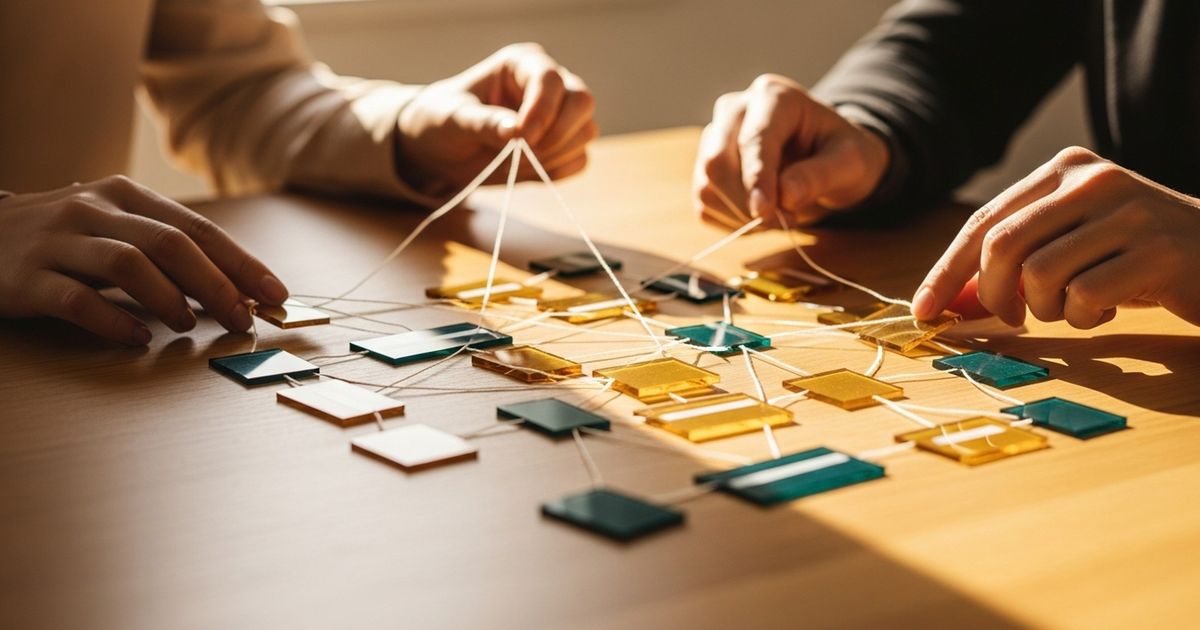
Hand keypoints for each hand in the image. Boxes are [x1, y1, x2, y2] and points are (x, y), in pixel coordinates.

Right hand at [0, 176, 288, 344]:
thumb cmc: (60, 238)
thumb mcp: (113, 227)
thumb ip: (165, 249)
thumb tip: (235, 287)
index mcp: (125, 195)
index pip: (198, 229)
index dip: (241, 262)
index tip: (276, 293)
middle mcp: (93, 209)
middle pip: (170, 244)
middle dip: (216, 284)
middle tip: (243, 318)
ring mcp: (57, 241)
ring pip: (126, 264)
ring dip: (169, 298)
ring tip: (189, 326)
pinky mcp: (25, 277)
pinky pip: (75, 299)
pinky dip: (112, 321)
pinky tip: (137, 338)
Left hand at [395, 43, 596, 195]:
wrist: (443, 151)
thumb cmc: (443, 122)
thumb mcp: (452, 119)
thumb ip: (482, 122)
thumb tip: (515, 131)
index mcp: (521, 64)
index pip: (550, 79)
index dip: (542, 110)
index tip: (519, 138)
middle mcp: (549, 85)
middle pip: (582, 102)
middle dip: (555, 134)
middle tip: (521, 153)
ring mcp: (561, 115)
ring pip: (586, 132)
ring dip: (553, 156)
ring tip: (514, 163)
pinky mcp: (564, 146)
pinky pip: (580, 160)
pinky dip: (557, 172)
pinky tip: (526, 171)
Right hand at [693, 74, 889, 228]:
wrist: (828, 161)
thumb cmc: (842, 154)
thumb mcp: (852, 161)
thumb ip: (821, 175)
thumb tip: (785, 196)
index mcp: (773, 96)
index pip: (753, 139)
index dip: (756, 177)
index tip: (765, 211)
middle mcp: (734, 111)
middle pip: (715, 161)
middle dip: (745, 201)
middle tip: (784, 220)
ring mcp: (715, 139)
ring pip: (706, 187)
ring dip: (740, 216)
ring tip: (779, 217)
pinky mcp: (706, 170)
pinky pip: (705, 206)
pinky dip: (732, 222)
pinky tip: (760, 217)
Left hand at [912, 147, 1199, 328]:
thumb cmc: (1133, 256)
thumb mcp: (1069, 243)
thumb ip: (1011, 260)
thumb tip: (944, 299)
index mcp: (1065, 169)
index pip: (984, 222)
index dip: (946, 270)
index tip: (923, 310)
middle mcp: (1095, 180)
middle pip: (1002, 246)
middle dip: (993, 294)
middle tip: (1013, 317)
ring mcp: (1131, 211)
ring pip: (1041, 275)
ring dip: (1048, 310)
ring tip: (1077, 306)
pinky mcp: (1160, 250)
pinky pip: (1085, 297)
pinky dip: (1085, 317)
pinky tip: (1110, 307)